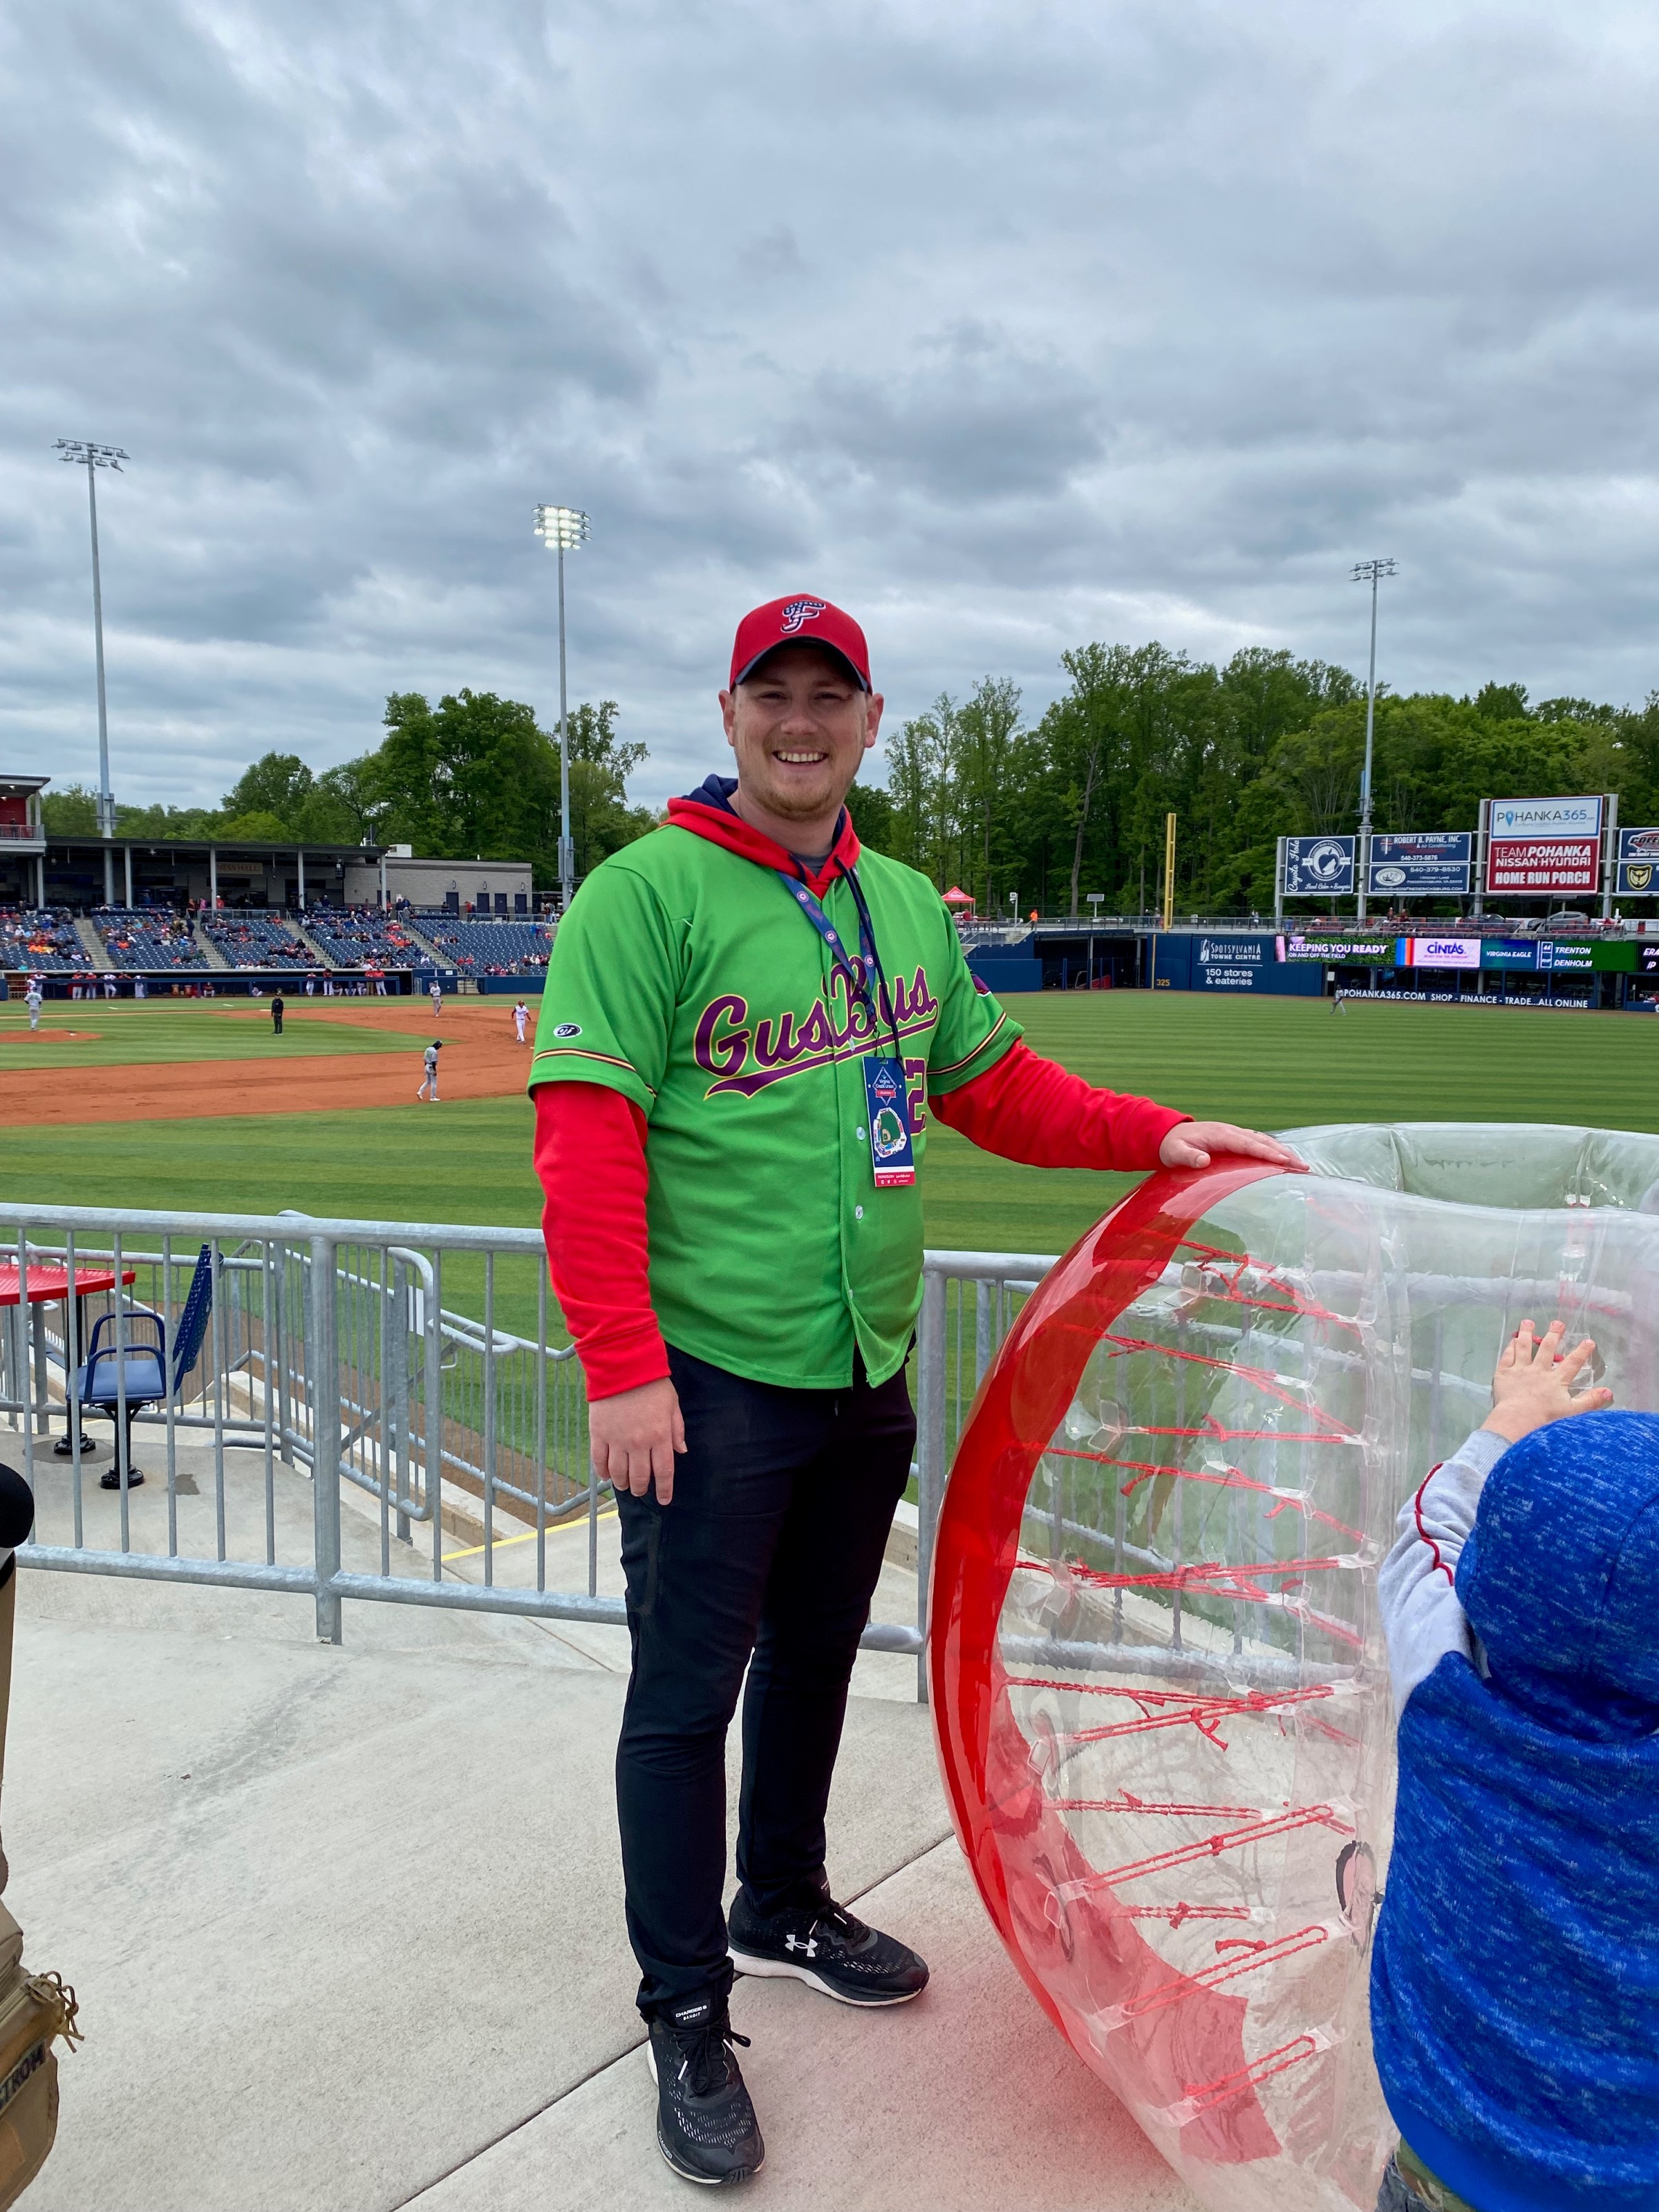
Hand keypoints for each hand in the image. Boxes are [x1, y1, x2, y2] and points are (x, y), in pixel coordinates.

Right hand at [588, 1376, 685, 1504]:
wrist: (623, 1366)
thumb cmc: (652, 1383)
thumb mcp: (672, 1404)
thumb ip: (677, 1429)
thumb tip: (680, 1451)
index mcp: (660, 1436)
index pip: (663, 1472)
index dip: (664, 1489)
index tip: (663, 1500)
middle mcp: (638, 1443)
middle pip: (639, 1477)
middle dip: (641, 1488)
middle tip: (640, 1491)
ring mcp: (617, 1440)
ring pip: (618, 1473)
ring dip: (621, 1483)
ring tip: (623, 1485)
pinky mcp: (599, 1434)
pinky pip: (599, 1460)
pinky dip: (602, 1472)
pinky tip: (606, 1476)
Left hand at [1158, 1122, 1300, 1170]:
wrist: (1168, 1134)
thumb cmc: (1172, 1145)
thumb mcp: (1174, 1152)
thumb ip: (1187, 1156)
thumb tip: (1203, 1160)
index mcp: (1220, 1134)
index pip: (1248, 1144)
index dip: (1266, 1153)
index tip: (1284, 1161)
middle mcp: (1231, 1131)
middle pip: (1262, 1142)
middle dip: (1284, 1154)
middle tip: (1304, 1167)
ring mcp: (1234, 1134)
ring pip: (1264, 1141)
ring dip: (1283, 1152)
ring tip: (1301, 1165)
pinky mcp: (1235, 1139)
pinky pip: (1258, 1143)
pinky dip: (1273, 1150)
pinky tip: (1284, 1160)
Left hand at [1483, 1318, 1611, 1444]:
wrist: (1517, 1419)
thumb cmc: (1546, 1418)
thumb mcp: (1572, 1411)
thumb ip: (1590, 1401)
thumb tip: (1609, 1392)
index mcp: (1556, 1380)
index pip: (1572, 1363)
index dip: (1582, 1351)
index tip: (1589, 1341)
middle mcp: (1539, 1370)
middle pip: (1547, 1348)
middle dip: (1554, 1334)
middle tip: (1558, 1323)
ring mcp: (1520, 1370)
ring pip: (1524, 1347)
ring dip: (1526, 1333)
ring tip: (1528, 1322)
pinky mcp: (1504, 1373)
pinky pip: (1507, 1356)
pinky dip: (1510, 1347)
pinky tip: (1512, 1340)